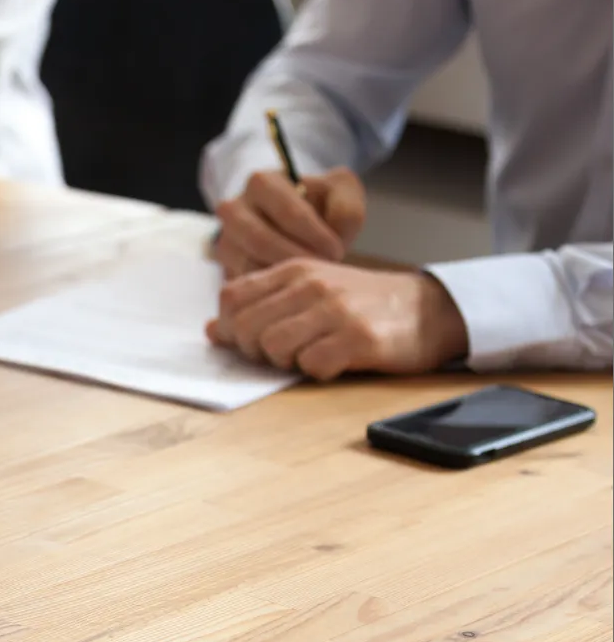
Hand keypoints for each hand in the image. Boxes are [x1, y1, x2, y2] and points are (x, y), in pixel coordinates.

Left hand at [207, 259, 468, 380]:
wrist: (428, 309)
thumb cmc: (361, 304)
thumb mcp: (308, 293)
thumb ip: (261, 306)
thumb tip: (212, 330)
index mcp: (292, 270)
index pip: (231, 297)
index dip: (232, 326)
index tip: (251, 340)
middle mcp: (311, 285)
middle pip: (247, 327)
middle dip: (256, 350)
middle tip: (283, 354)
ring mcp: (335, 310)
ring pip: (274, 346)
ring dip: (286, 362)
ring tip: (310, 356)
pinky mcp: (358, 338)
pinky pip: (312, 365)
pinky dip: (317, 371)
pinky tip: (334, 363)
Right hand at [214, 167, 366, 278]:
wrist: (293, 221)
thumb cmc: (318, 205)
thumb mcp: (341, 193)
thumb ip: (346, 207)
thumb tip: (332, 233)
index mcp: (261, 183)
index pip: (288, 212)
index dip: (316, 235)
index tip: (336, 250)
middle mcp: (233, 209)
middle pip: (261, 241)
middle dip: (298, 259)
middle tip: (323, 269)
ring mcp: (225, 240)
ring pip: (248, 266)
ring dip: (283, 277)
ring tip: (309, 280)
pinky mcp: (225, 268)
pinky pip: (244, 287)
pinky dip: (271, 291)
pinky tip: (292, 290)